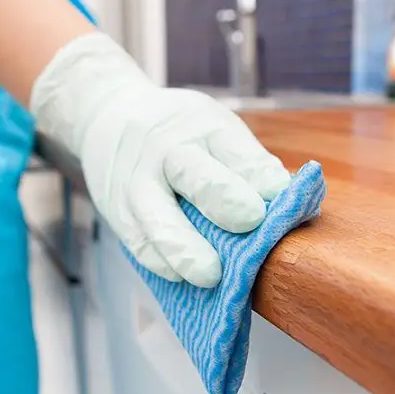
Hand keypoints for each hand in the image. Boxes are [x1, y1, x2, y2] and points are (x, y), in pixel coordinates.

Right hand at [31, 33, 290, 287]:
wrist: (107, 116)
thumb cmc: (180, 132)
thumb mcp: (213, 126)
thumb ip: (247, 163)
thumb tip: (288, 202)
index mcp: (203, 127)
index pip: (234, 149)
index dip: (258, 173)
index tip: (279, 193)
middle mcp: (167, 152)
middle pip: (194, 175)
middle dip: (223, 198)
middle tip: (250, 221)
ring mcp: (138, 184)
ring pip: (157, 219)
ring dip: (184, 249)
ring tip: (210, 276)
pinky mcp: (118, 212)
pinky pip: (139, 242)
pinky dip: (160, 261)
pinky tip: (180, 277)